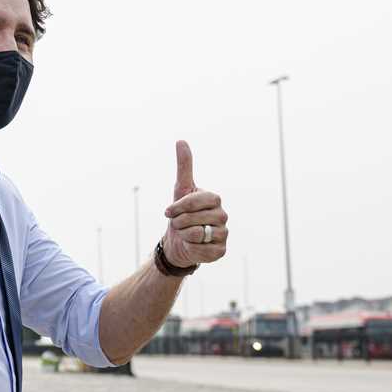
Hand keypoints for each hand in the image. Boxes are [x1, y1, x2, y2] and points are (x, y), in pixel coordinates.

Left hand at [163, 140, 227, 267]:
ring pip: (198, 234)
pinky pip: (203, 250)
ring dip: (184, 235)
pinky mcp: (221, 251)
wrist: (178, 242)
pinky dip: (192, 248)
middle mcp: (223, 215)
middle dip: (179, 222)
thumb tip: (181, 140)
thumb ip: (184, 166)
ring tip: (185, 234)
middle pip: (194, 218)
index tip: (168, 212)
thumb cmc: (180, 214)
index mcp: (214, 199)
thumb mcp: (180, 190)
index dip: (179, 207)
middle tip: (177, 224)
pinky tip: (192, 246)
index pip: (196, 200)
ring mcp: (224, 233)